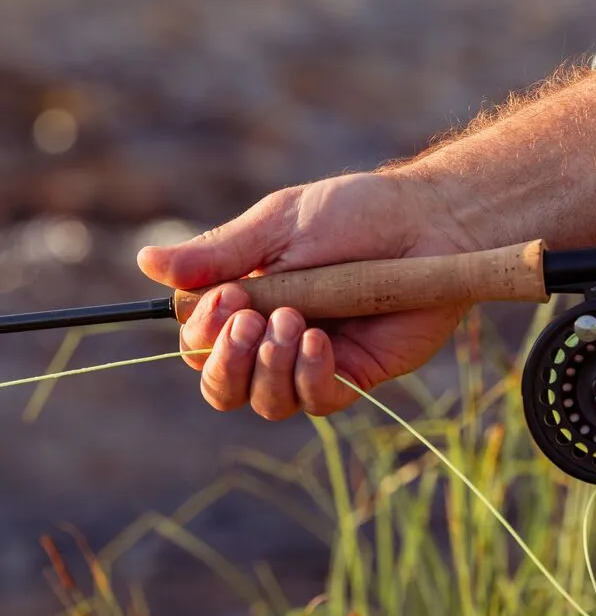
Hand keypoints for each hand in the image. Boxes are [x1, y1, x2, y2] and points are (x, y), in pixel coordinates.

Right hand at [136, 170, 472, 419]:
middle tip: (252, 318)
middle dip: (224, 360)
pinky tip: (320, 342)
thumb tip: (145, 261)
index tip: (227, 297)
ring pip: (265, 401)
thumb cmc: (358, 213)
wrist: (430, 221)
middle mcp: (276, 336)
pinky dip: (309, 377)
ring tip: (295, 322)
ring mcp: (317, 358)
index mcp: (250, 298)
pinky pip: (318, 401)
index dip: (201, 332)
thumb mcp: (281, 224)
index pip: (199, 341)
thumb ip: (219, 253)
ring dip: (266, 367)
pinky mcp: (359, 372)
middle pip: (221, 385)